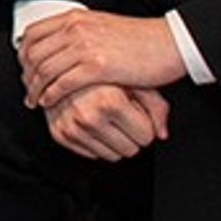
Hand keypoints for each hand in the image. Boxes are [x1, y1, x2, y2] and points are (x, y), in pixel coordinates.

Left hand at [18, 8, 185, 107]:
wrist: (169, 43)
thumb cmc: (139, 39)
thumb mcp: (101, 25)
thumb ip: (78, 31)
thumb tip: (57, 43)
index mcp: (75, 18)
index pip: (33, 34)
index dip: (23, 54)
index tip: (24, 69)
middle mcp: (76, 28)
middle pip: (34, 53)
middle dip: (26, 74)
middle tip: (27, 89)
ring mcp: (85, 46)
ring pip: (45, 70)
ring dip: (35, 88)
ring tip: (34, 100)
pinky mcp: (98, 66)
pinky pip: (63, 83)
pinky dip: (51, 94)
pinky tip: (50, 102)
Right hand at [45, 79, 170, 161]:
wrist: (61, 64)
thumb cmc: (102, 70)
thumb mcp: (134, 80)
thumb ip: (156, 107)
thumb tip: (162, 133)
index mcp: (110, 102)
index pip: (146, 137)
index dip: (145, 125)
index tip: (136, 113)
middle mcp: (88, 117)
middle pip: (130, 150)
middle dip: (131, 136)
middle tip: (122, 116)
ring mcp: (71, 127)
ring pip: (111, 157)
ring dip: (114, 141)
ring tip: (107, 118)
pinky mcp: (59, 134)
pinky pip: (91, 155)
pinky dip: (95, 142)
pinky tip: (92, 122)